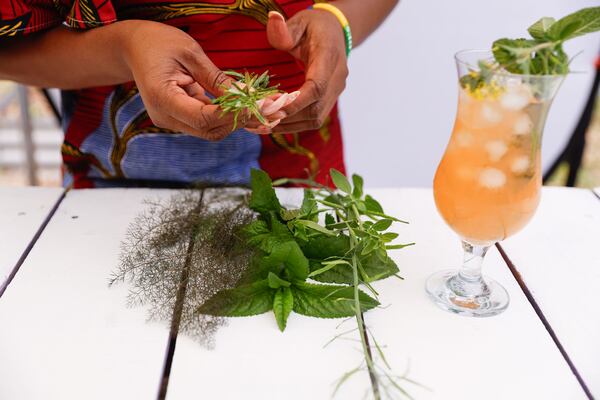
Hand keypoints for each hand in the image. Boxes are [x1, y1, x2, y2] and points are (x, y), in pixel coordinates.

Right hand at [122, 21, 268, 140]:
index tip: (258, 105)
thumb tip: (246, 97)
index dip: (234, 114)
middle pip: (210, 130)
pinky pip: (207, 123)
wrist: (135, 47)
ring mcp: (171, 121)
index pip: (204, 118)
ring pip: (211, 130)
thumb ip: (217, 79)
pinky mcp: (179, 119)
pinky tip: (245, 104)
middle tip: (267, 107)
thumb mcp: (192, 54)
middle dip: (240, 120)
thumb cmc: (160, 43)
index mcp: (163, 98)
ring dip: (236, 119)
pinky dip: (226, 115)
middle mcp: (165, 117)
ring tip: (260, 104)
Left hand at [266, 9, 347, 133]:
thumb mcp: (300, 21)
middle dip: (287, 119)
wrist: (336, 33)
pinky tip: (274, 124)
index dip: (296, 102)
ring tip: (262, 126)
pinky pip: (314, 119)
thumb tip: (274, 20)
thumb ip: (286, 28)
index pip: (316, 86)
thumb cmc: (314, 27)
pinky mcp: (329, 100)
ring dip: (289, 126)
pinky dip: (294, 125)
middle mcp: (336, 79)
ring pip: (315, 119)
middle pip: (315, 109)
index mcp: (329, 57)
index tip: (273, 110)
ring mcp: (335, 92)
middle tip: (259, 120)